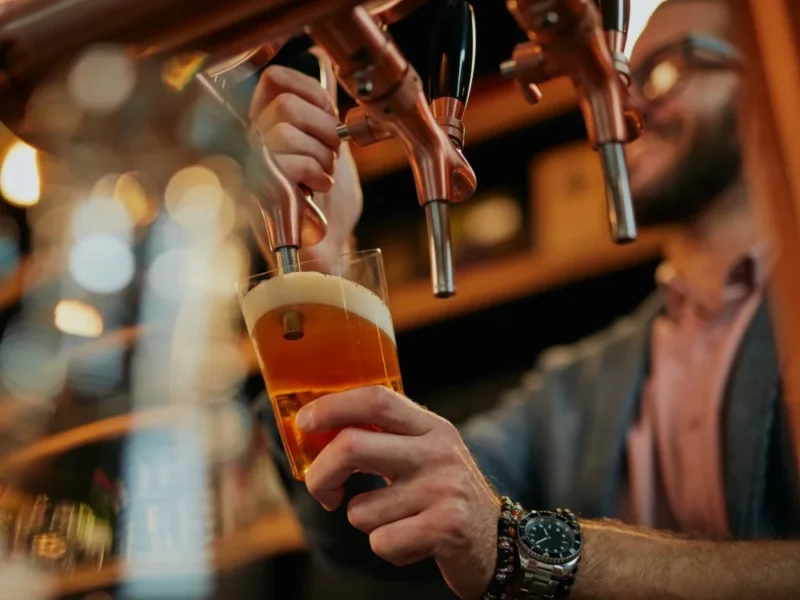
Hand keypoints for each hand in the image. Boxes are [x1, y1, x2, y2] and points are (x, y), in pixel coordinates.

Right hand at [250, 56, 362, 261]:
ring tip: (323, 178)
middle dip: (322, 130)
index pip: (275, 79)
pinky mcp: (255, 193)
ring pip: (283, 130)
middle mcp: (250, 141)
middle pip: (283, 103)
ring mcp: (249, 167)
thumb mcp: (330, 150)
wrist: (328, 252)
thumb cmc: (328, 207)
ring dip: (319, 156)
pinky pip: (283, 161)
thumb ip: (321, 114)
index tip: (330, 117)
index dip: (310, 91)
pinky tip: (317, 189)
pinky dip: (312, 173)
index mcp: (266, 125)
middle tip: (331, 157)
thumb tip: (323, 71)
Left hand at [295, 386, 499, 599]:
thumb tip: (319, 433)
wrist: (497, 542)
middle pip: (351, 446)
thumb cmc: (445, 495)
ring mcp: (444, 488)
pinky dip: (388, 548)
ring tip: (400, 521)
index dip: (332, 407)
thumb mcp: (425, 454)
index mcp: (431, 427)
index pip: (376, 399)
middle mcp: (438, 451)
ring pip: (361, 509)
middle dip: (321, 474)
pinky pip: (381, 542)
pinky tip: (414, 542)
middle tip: (323, 491)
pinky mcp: (446, 527)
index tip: (304, 423)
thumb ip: (384, 438)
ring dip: (367, 523)